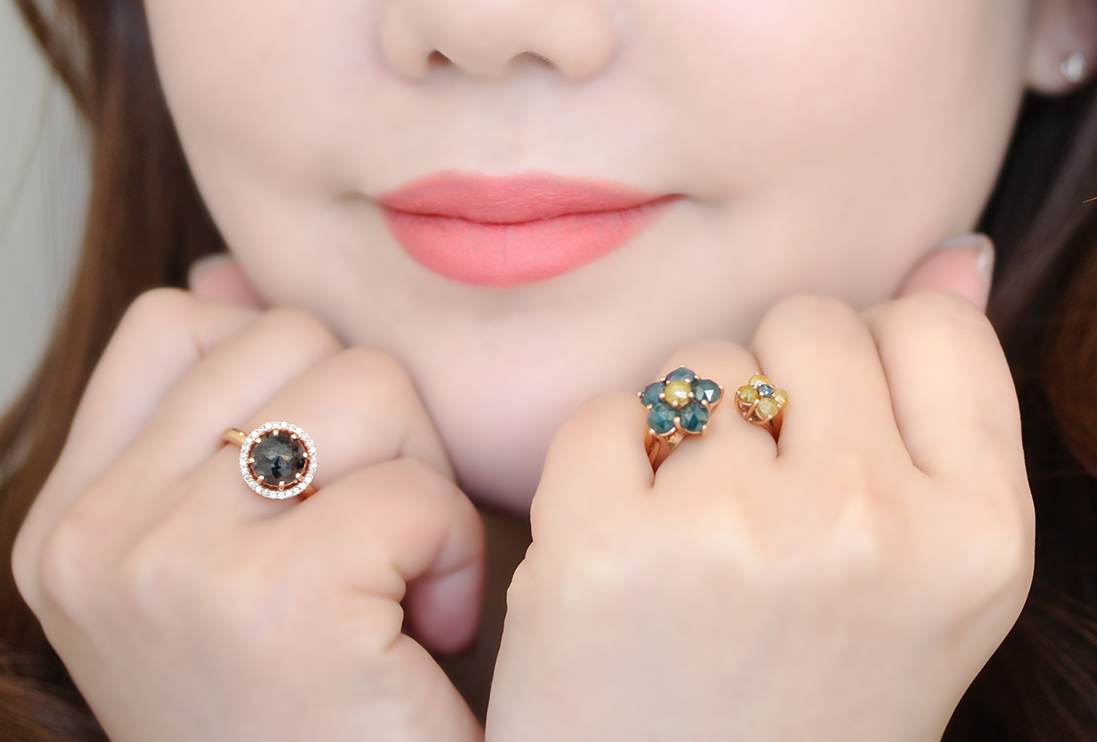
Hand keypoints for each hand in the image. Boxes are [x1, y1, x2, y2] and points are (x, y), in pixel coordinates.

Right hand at [12, 257, 483, 741]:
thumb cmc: (304, 704)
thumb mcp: (220, 554)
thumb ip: (213, 410)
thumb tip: (223, 270)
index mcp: (71, 518)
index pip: (179, 324)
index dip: (286, 377)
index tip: (314, 477)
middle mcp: (96, 536)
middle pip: (297, 340)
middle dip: (375, 430)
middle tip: (374, 544)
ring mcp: (168, 565)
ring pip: (368, 386)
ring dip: (419, 483)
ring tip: (400, 585)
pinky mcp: (273, 602)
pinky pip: (414, 488)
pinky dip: (451, 554)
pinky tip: (425, 630)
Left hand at [486, 236, 1032, 741]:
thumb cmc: (804, 703)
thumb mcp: (922, 577)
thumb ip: (942, 413)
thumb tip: (955, 253)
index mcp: (979, 539)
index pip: (932, 327)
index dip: (871, 366)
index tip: (835, 436)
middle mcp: (870, 525)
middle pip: (806, 323)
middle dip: (772, 394)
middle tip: (755, 509)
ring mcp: (736, 532)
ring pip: (699, 366)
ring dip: (686, 437)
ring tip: (691, 548)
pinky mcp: (607, 546)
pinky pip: (603, 415)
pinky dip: (600, 471)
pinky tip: (618, 557)